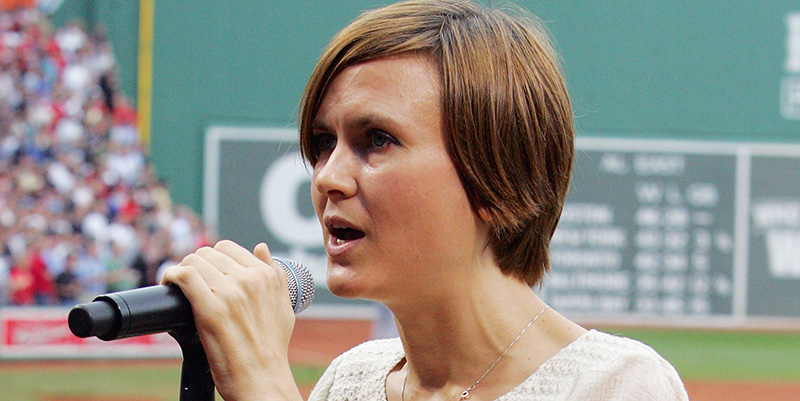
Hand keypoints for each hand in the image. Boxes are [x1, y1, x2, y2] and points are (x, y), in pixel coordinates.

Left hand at [161, 240, 300, 399]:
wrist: (263, 379)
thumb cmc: (272, 349)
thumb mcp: (284, 305)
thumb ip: (274, 274)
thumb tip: (261, 248)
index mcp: (267, 276)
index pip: (228, 248)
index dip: (212, 259)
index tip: (205, 272)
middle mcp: (250, 280)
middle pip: (208, 254)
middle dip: (196, 265)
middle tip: (190, 283)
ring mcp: (230, 293)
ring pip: (194, 262)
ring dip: (181, 271)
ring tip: (178, 285)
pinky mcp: (210, 309)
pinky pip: (185, 276)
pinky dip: (171, 275)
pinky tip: (169, 284)